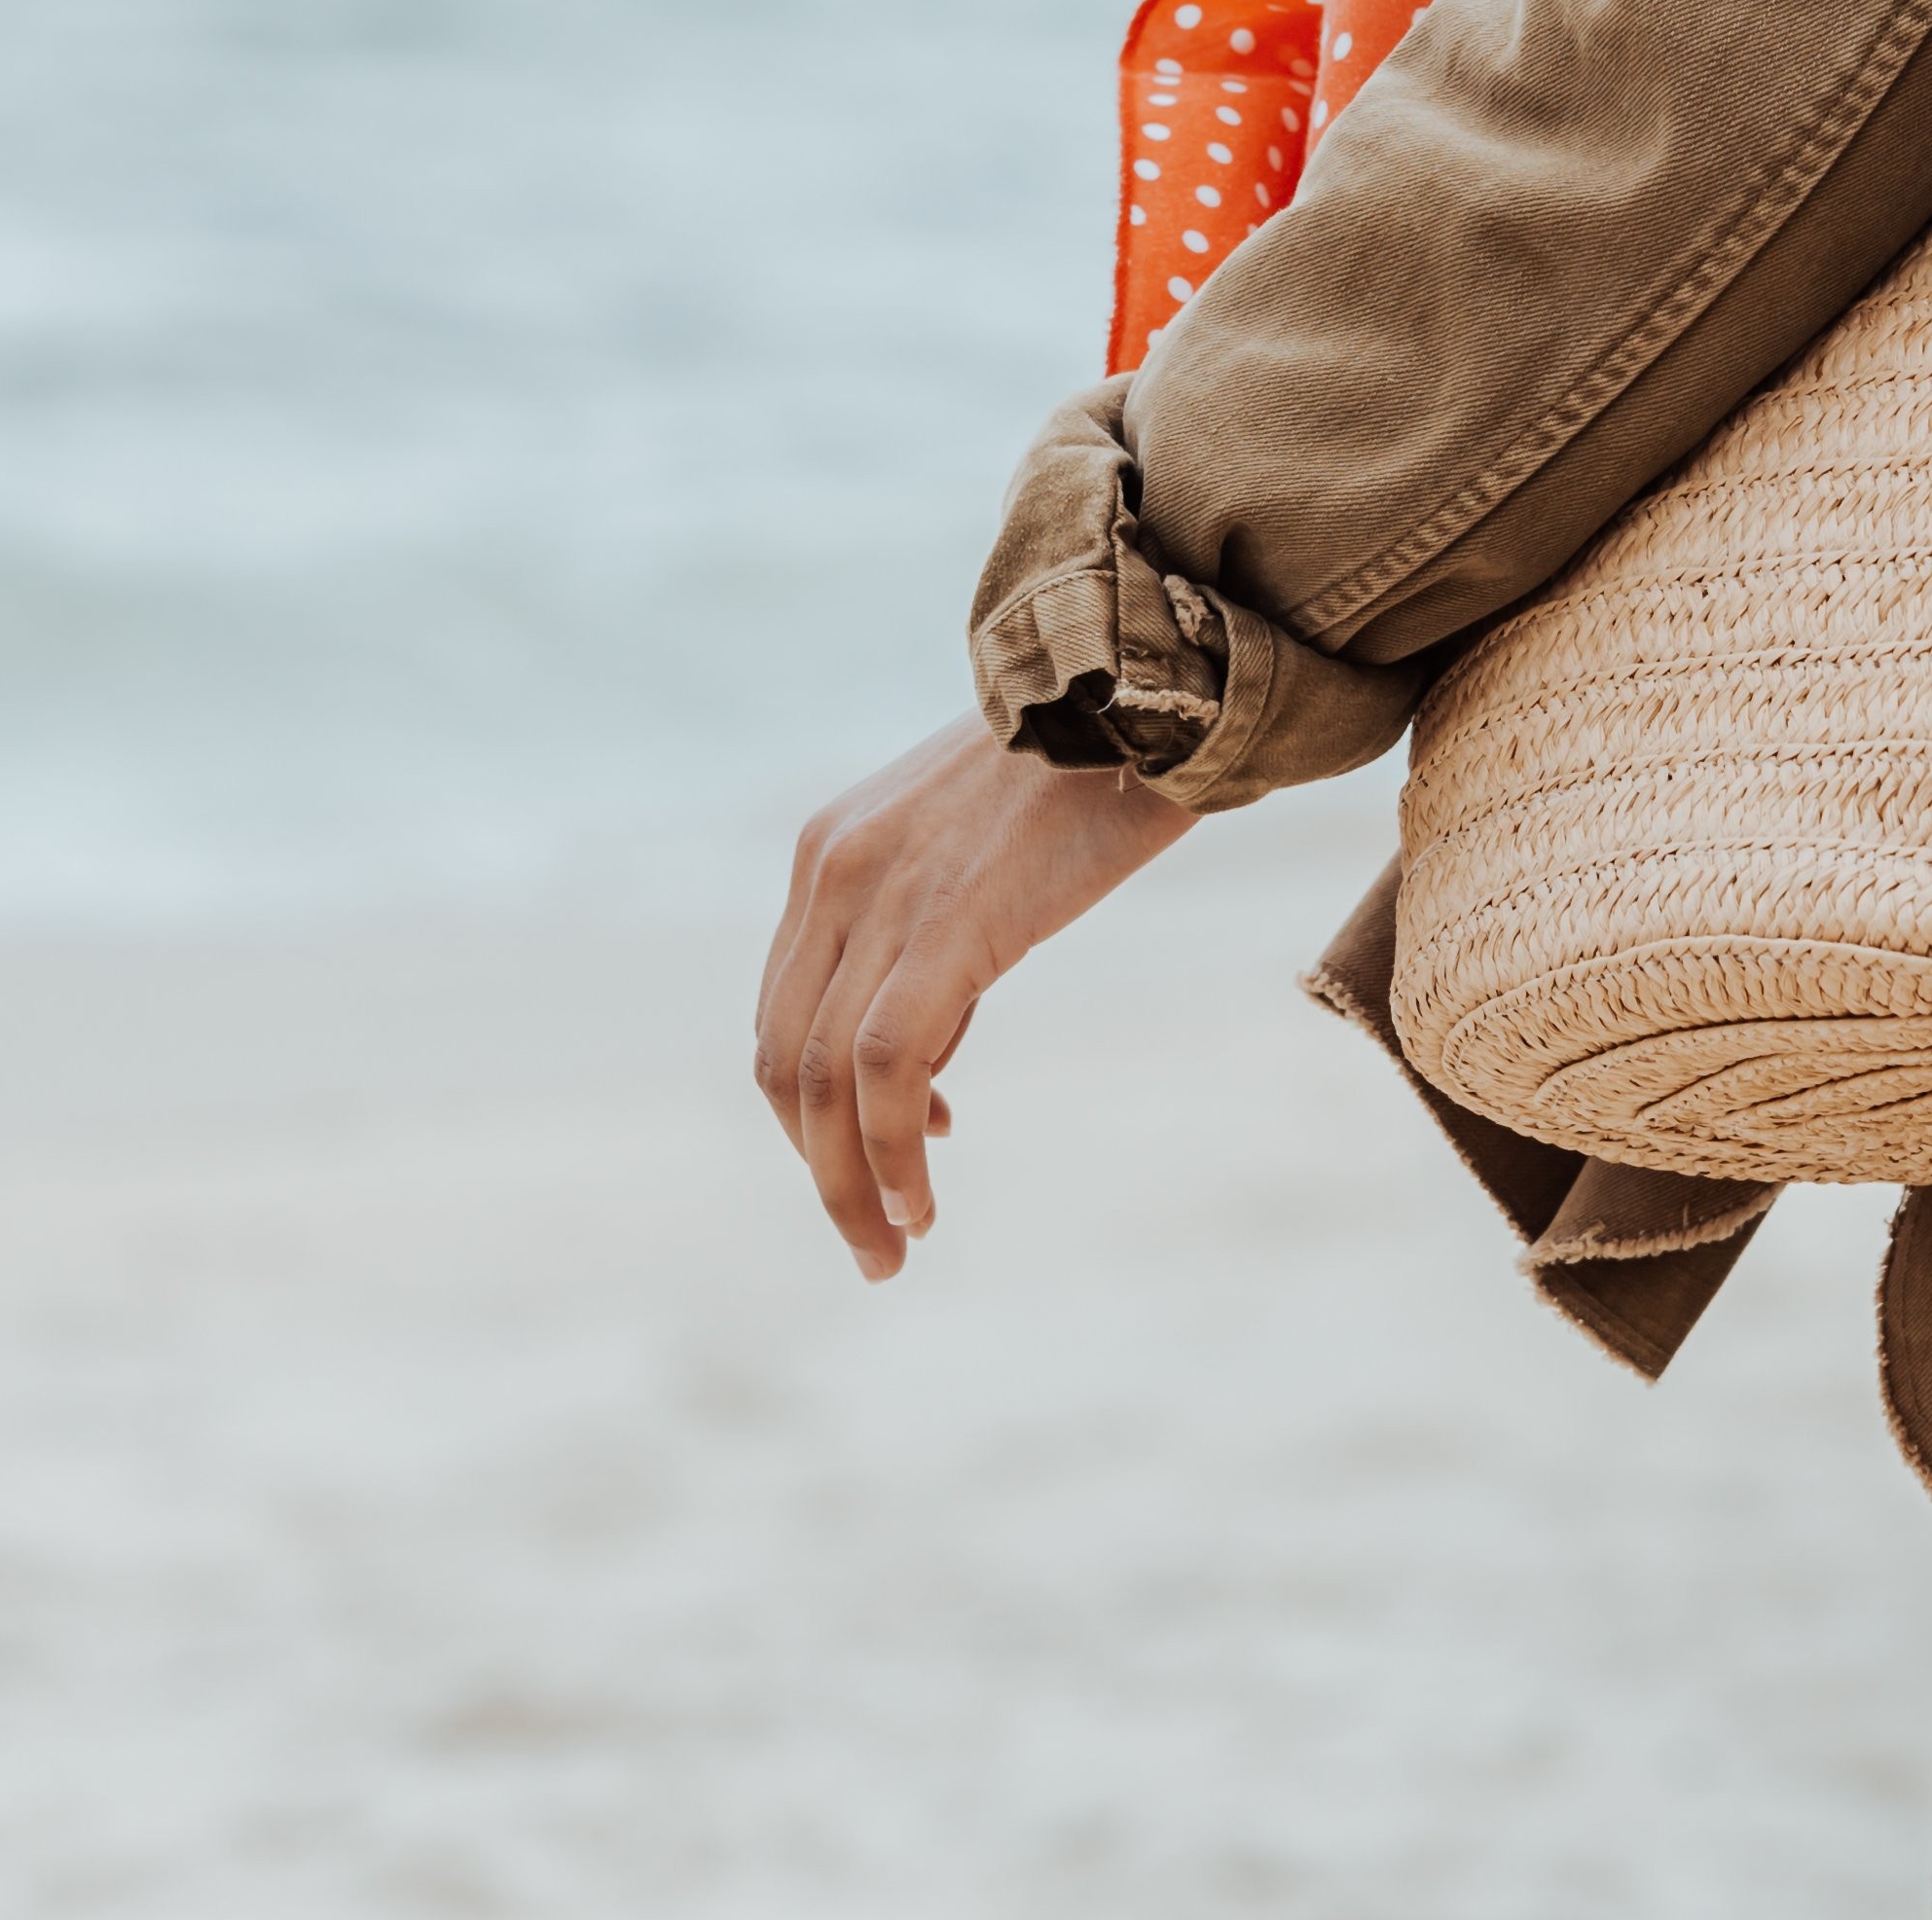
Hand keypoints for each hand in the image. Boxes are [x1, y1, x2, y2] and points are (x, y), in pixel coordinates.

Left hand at [754, 709, 1193, 1280]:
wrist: (1148, 685)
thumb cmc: (1086, 772)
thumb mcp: (977, 853)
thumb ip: (934, 943)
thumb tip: (922, 1066)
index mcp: (829, 854)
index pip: (786, 1014)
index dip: (816, 1109)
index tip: (886, 1157)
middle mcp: (831, 873)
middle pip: (783, 1059)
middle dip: (818, 1166)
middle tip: (871, 1242)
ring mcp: (879, 895)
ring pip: (819, 1080)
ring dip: (847, 1183)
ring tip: (892, 1246)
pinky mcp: (943, 922)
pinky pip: (882, 1069)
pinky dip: (889, 1152)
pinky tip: (924, 1197)